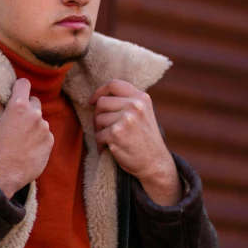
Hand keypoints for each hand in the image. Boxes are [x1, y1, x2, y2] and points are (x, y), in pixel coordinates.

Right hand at [0, 78, 53, 198]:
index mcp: (18, 105)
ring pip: (40, 119)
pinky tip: (29, 148)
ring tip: (22, 139)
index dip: (19, 88)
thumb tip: (0, 93)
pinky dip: (39, 138)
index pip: (24, 83)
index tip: (16, 94)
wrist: (4, 173)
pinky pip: (46, 133)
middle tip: (17, 122)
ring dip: (34, 125)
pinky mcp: (50, 140)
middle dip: (27, 108)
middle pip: (34, 101)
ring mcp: (44, 127)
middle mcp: (34, 113)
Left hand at [89, 79, 180, 205]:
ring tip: (111, 139)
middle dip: (99, 116)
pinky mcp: (117, 133)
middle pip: (101, 103)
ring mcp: (126, 119)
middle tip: (105, 128)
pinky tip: (109, 148)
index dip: (99, 91)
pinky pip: (98, 135)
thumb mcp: (143, 113)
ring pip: (98, 119)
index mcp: (141, 98)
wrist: (155, 162)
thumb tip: (100, 97)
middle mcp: (134, 106)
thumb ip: (127, 102)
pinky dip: (100, 144)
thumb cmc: (145, 139)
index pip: (114, 84)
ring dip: (100, 131)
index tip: (92, 101)